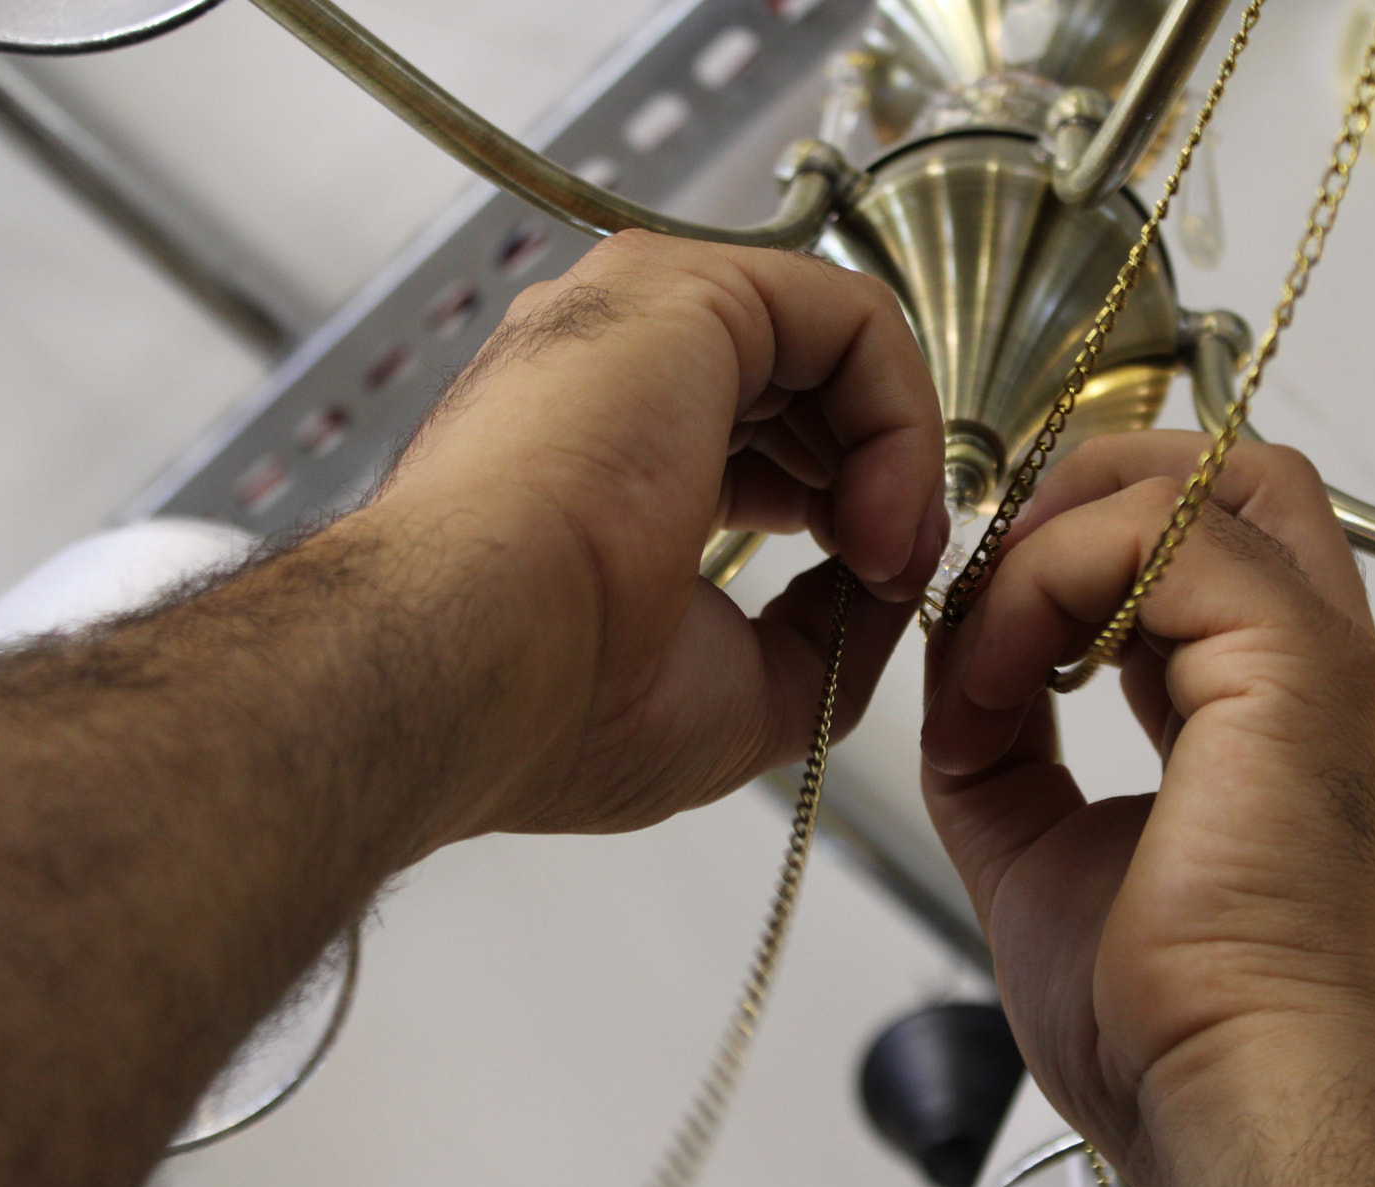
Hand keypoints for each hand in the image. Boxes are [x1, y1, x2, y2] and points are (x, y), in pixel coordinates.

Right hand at [364, 232, 947, 836]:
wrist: (473, 673)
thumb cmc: (556, 703)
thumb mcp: (738, 691)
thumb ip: (824, 633)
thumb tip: (890, 586)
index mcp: (609, 447)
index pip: (768, 441)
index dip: (848, 508)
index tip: (875, 592)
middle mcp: (622, 367)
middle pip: (809, 383)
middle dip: (882, 477)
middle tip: (895, 575)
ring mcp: (645, 316)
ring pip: (838, 342)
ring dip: (898, 454)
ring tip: (885, 559)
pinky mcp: (687, 294)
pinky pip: (851, 319)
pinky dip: (901, 416)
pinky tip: (879, 514)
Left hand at [922, 431, 1374, 1186]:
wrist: (1235, 1105)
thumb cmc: (1170, 1028)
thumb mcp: (1043, 856)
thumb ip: (1009, 754)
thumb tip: (961, 682)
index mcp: (1285, 722)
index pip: (1206, 561)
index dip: (1083, 557)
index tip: (982, 627)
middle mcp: (1327, 676)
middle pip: (1234, 484)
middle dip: (1094, 494)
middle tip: (993, 570)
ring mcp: (1329, 664)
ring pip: (1202, 488)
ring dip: (1058, 539)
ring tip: (981, 641)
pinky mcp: (1297, 666)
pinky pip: (1164, 540)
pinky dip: (1053, 577)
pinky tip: (997, 667)